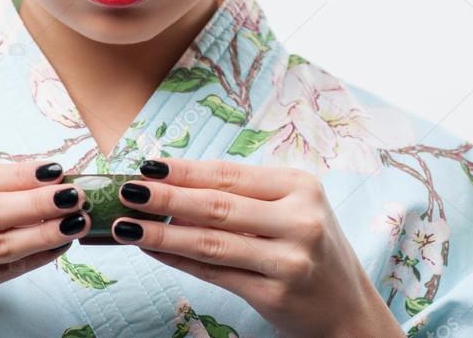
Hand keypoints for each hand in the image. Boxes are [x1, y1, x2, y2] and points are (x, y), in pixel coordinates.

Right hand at [0, 161, 90, 337]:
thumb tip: (42, 176)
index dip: (22, 174)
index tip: (58, 169)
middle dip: (41, 201)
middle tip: (76, 194)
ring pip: (0, 244)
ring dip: (46, 232)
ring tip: (78, 221)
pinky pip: (2, 273)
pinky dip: (36, 258)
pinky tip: (58, 247)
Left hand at [110, 158, 404, 337]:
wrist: (347, 307)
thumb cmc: (311, 248)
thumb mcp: (293, 209)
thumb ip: (246, 197)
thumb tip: (175, 185)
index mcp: (302, 187)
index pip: (232, 174)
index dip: (186, 170)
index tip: (148, 164)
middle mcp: (299, 219)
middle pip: (219, 205)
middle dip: (166, 198)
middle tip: (127, 190)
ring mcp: (288, 259)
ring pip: (212, 242)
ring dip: (162, 233)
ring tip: (125, 225)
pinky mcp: (275, 294)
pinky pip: (215, 273)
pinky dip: (179, 262)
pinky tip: (153, 251)